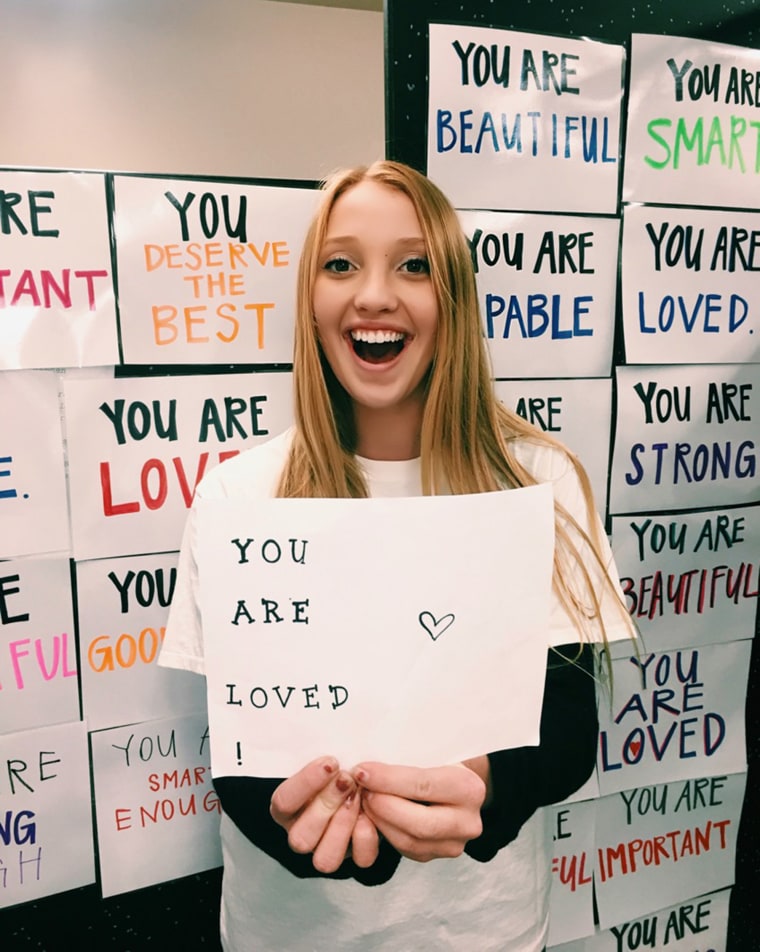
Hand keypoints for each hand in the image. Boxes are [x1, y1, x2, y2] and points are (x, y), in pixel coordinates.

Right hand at [269, 755, 378, 872]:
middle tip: (347, 779)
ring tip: (358, 797)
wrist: (364, 777)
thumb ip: (323, 760)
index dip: (306, 784)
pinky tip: (371, 815)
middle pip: (301, 837)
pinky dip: (367, 839)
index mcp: (287, 807)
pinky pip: (360, 861)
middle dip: (327, 805)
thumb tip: (327, 745)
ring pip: (325, 859)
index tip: (331, 762)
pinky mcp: (355, 856)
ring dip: (344, 825)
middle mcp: (302, 832)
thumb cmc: (339, 764)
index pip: (283, 802)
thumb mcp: (326, 759)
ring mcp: (327, 848)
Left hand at [353, 758, 488, 862]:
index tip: (362, 771)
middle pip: (418, 823)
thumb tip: (368, 766)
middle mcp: (467, 822)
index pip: (423, 786)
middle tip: (360, 788)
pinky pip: (405, 849)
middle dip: (382, 806)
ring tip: (364, 798)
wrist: (459, 786)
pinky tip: (373, 813)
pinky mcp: (436, 855)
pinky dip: (384, 831)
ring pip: (409, 841)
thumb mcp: (433, 755)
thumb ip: (407, 761)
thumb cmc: (441, 763)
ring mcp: (454, 844)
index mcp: (469, 789)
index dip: (388, 780)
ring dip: (379, 820)